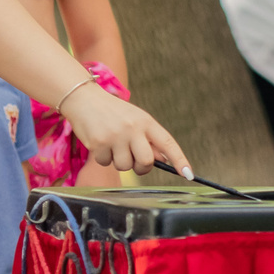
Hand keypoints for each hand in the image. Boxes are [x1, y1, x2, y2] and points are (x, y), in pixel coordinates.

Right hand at [59, 81, 187, 177]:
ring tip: (113, 145)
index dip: (180, 160)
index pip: (168, 143)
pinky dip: (103, 158)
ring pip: (125, 166)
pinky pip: (106, 163)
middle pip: (146, 162)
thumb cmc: (113, 113)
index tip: (189, 174)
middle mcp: (133, 128)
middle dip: (141, 168)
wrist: (84, 99)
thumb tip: (163, 160)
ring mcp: (115, 136)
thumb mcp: (135, 120)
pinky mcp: (98, 143)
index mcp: (146, 122)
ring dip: (119, 161)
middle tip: (133, 160)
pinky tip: (100, 143)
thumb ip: (148, 139)